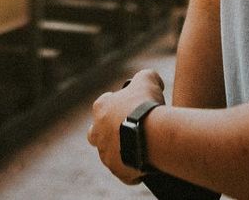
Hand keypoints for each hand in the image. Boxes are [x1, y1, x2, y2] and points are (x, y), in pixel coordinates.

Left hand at [87, 68, 165, 183]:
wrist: (151, 135)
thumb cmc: (145, 105)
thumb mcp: (147, 79)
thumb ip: (146, 76)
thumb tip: (153, 79)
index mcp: (101, 109)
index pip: (101, 105)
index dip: (114, 104)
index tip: (128, 106)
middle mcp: (98, 133)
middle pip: (95, 134)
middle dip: (107, 133)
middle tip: (126, 130)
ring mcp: (106, 154)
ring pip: (110, 154)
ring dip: (122, 151)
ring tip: (141, 147)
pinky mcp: (118, 171)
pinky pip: (124, 172)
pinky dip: (133, 169)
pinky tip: (145, 163)